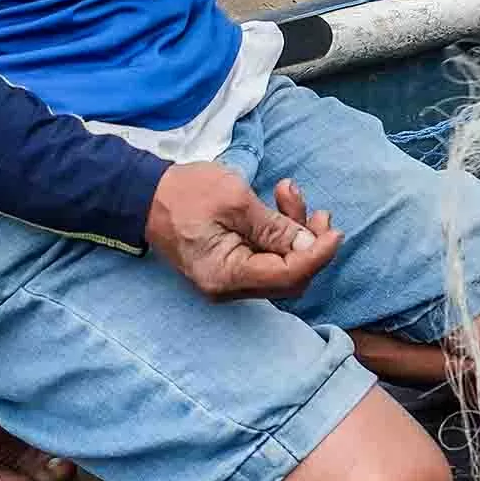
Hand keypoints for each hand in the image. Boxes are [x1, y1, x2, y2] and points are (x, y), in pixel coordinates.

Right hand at [146, 165, 339, 298]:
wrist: (144, 193)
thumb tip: (311, 245)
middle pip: (288, 278)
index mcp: (225, 276)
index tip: (335, 231)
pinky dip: (278, 233)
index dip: (317, 256)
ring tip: (290, 192)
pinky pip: (265, 257)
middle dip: (309, 244)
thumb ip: (275, 227)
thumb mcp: (235, 201)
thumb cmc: (185, 193)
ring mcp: (228, 280)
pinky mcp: (230, 266)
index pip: (287, 277)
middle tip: (320, 212)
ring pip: (280, 266)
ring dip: (295, 233)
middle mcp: (228, 288)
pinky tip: (280, 200)